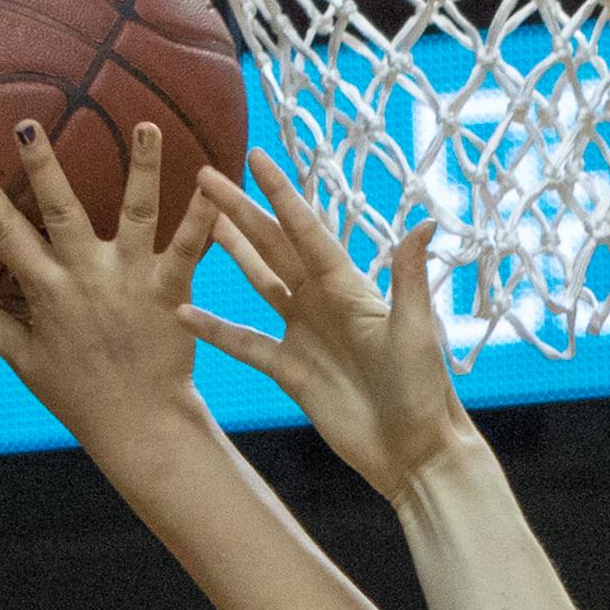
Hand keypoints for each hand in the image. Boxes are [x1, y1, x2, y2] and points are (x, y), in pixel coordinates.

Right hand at [0, 123, 217, 462]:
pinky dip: (204, 217)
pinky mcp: (172, 292)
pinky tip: (216, 184)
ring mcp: (133, 281)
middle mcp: (88, 278)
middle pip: (64, 212)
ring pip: (137, 214)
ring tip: (146, 124)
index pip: (6, 234)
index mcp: (48, 292)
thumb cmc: (79, 394)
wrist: (141, 426)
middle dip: (45, 168)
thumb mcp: (21, 358)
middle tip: (30, 124)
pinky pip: (190, 248)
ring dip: (141, 168)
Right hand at [184, 149, 476, 501]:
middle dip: (240, 211)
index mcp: (348, 286)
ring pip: (259, 283)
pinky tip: (184, 311)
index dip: (280, 193)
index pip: (305, 229)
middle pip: (273, 246)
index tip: (255, 157)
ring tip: (200, 224)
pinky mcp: (291, 372)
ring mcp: (304, 336)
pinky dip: (215, 329)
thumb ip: (409, 277)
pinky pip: (246, 344)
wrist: (413, 452)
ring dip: (231, 254)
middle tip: (205, 177)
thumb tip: (425, 223)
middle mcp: (323, 303)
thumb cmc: (423, 390)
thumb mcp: (414, 330)